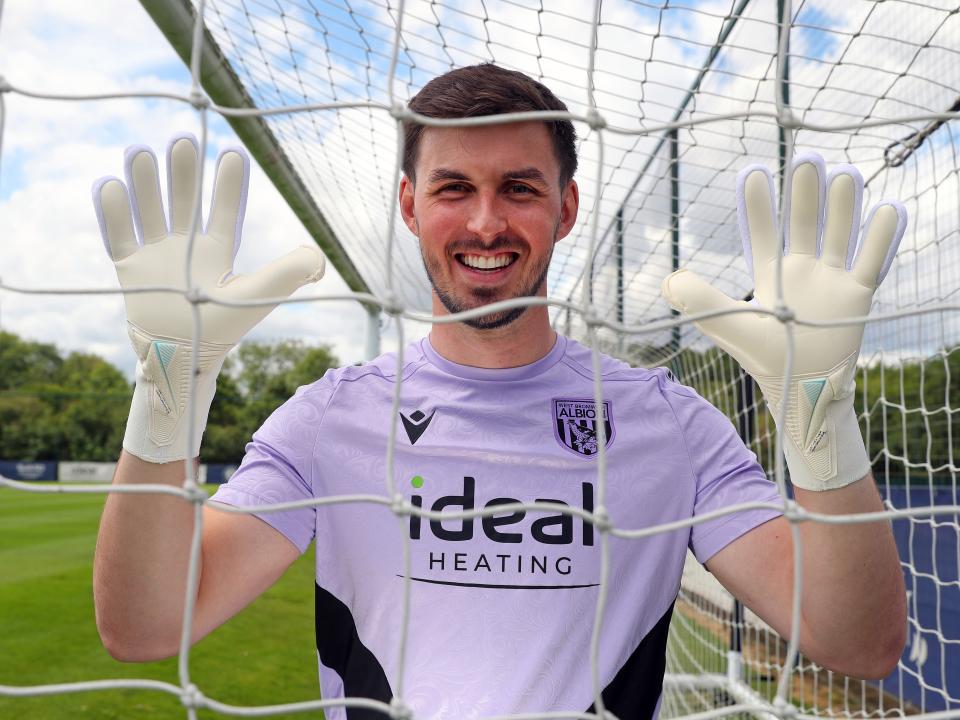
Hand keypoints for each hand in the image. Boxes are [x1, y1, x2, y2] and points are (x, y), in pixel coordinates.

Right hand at [93, 133, 324, 462]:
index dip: (229, 184)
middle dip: (183, 173)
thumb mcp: (258, 296)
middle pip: (184, 202)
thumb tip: (319, 260)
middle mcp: (187, 246)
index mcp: (219, 251)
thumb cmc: (224, 329)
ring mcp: (157, 255)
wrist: (183, 358)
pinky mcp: (130, 268)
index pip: (226, 211)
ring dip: (145, 183)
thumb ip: (288, 274)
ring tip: (140, 151)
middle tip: (183, 142)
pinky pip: (118, 235)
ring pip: (149, 210)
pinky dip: (113, 211)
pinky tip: (110, 184)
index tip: (233, 153)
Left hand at [661, 152, 905, 489]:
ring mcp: (831, 279)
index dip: (759, 206)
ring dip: (843, 206)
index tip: (754, 172)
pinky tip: (888, 208)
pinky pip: (871, 261)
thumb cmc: (762, 357)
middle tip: (807, 159)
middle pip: (805, 224)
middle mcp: (801, 269)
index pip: (763, 233)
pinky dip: (881, 237)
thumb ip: (700, 302)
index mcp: (769, 274)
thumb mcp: (728, 325)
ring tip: (845, 174)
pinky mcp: (857, 294)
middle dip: (805, 195)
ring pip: (838, 234)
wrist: (803, 388)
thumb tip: (666, 281)